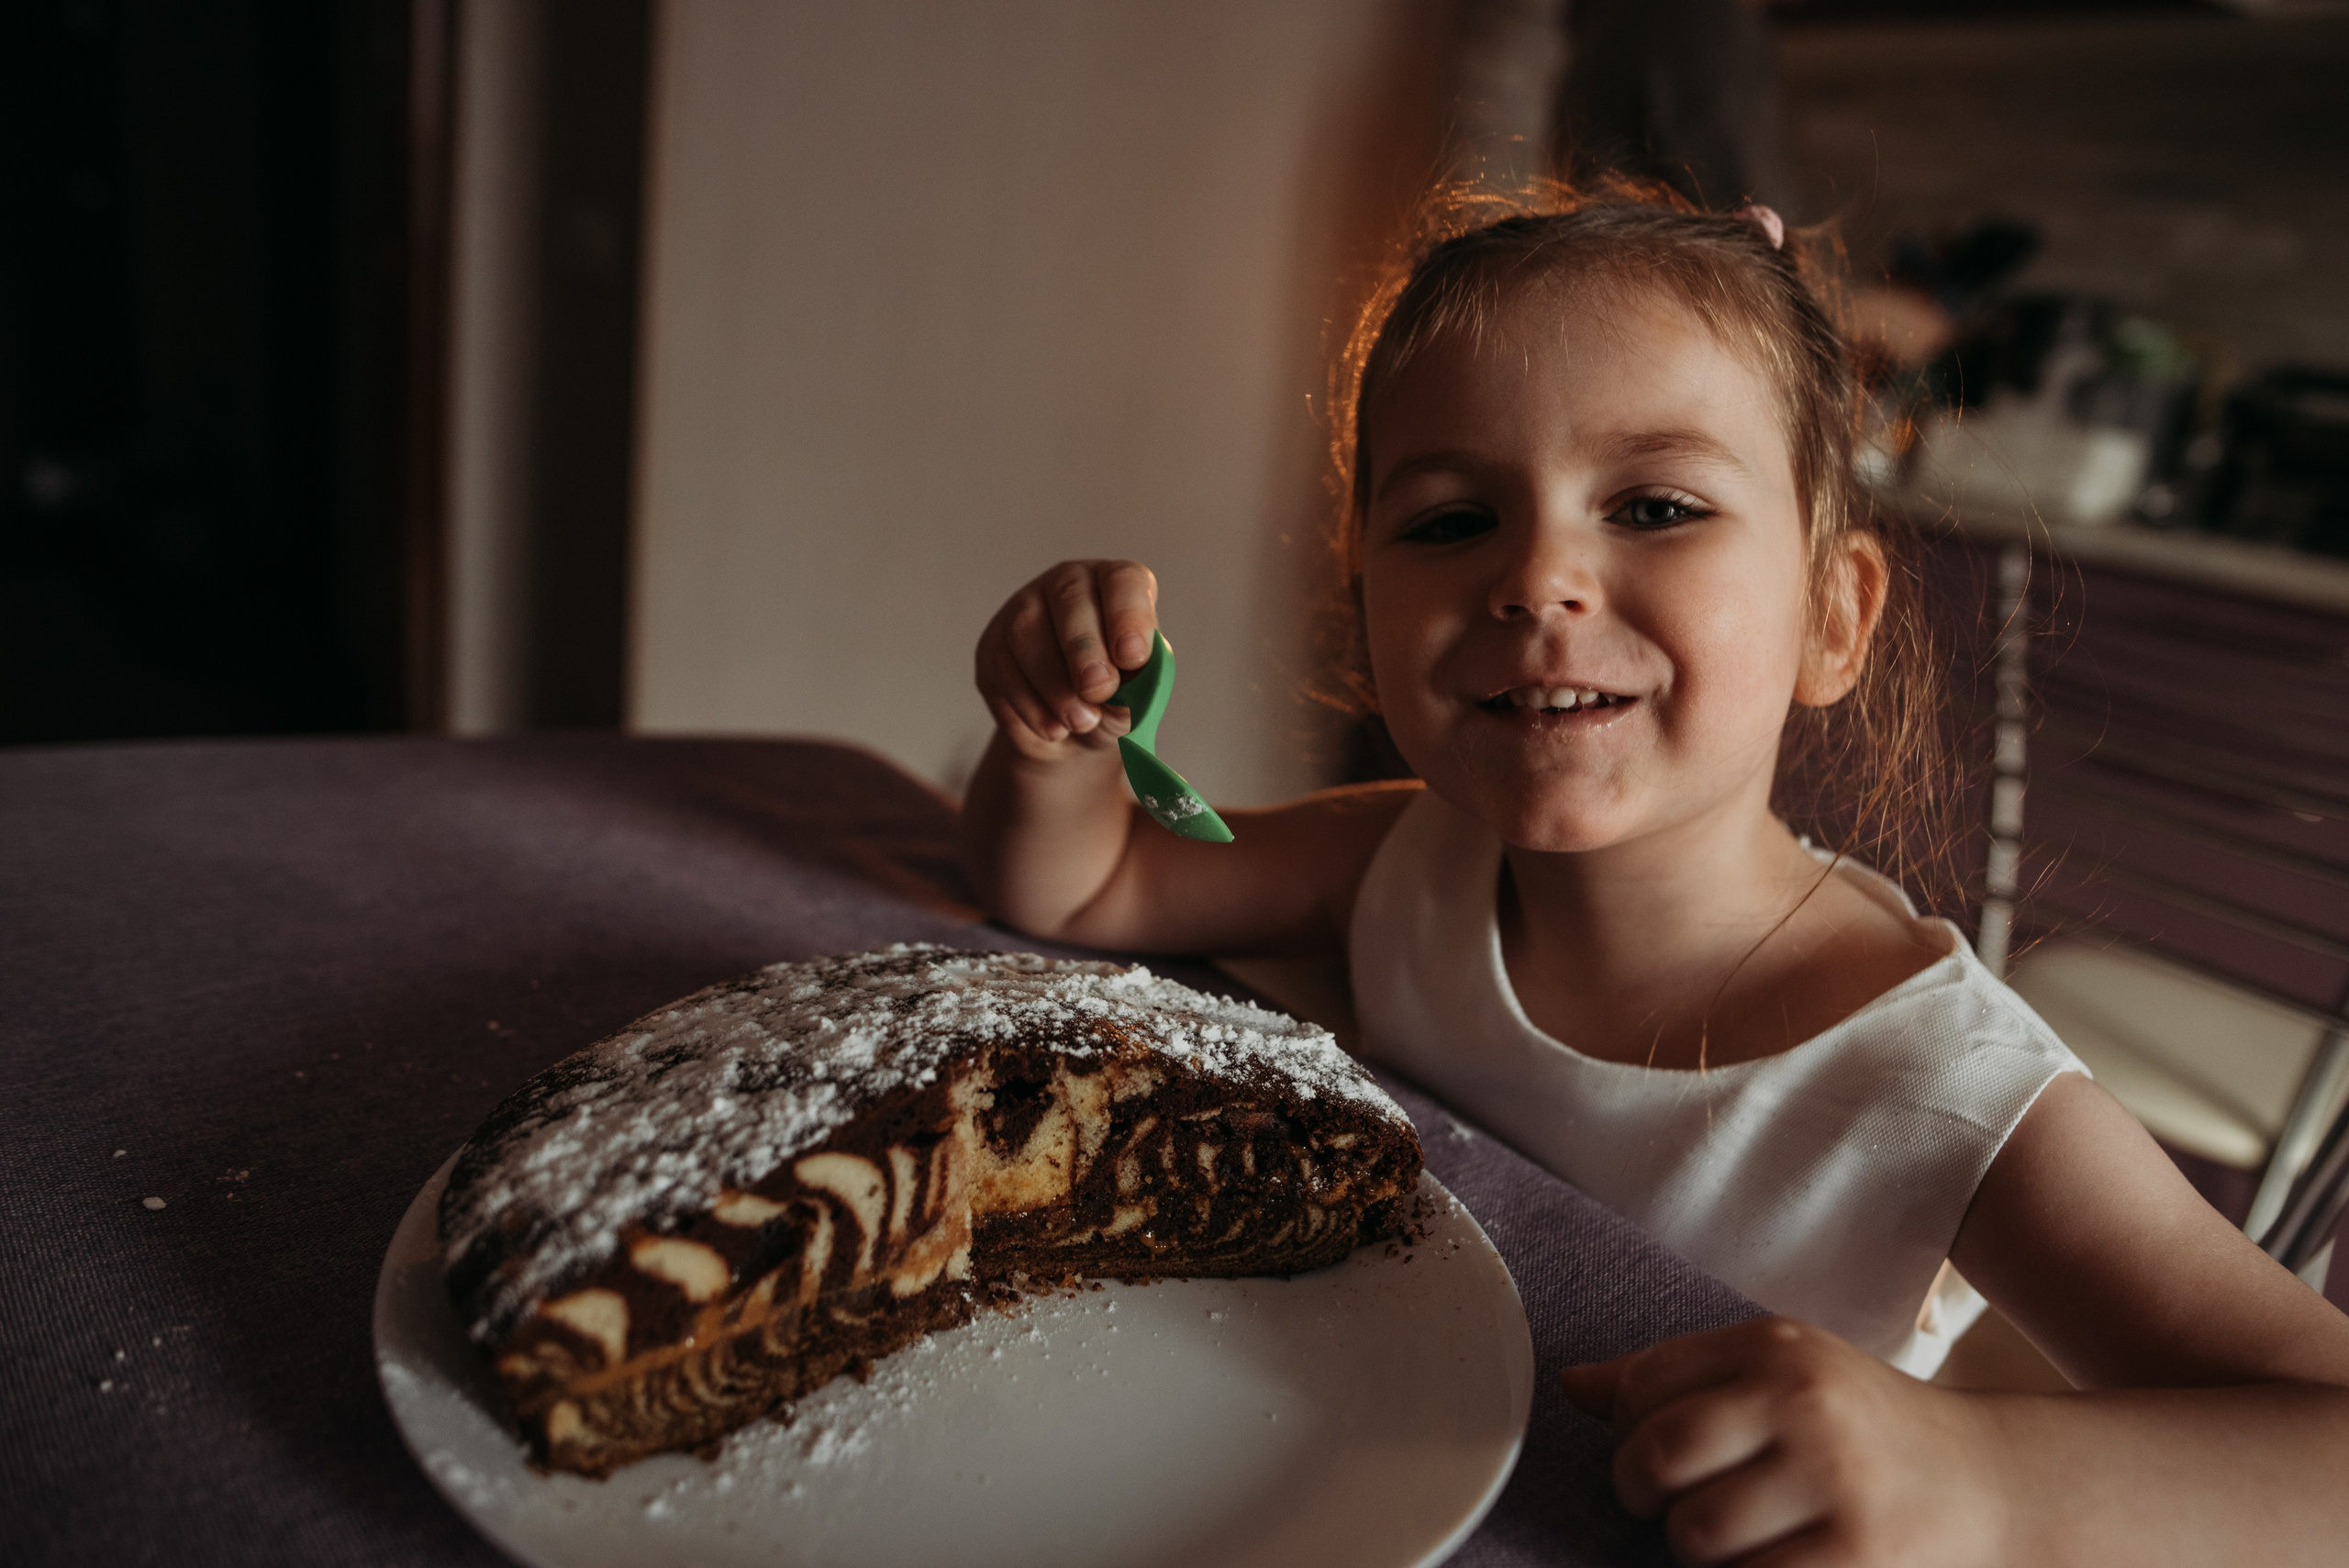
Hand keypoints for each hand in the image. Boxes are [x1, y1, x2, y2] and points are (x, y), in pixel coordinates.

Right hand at [975, 559, 1159, 756]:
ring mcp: (1024, 609)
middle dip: (1084, 647)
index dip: (1128, 615)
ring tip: (1081, 721)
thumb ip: (1139, 684)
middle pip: (1069, 596)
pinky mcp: (992, 646)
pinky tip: (1054, 728)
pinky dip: (1031, 705)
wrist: (1075, 735)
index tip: (1133, 656)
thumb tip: (1124, 682)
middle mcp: (1068, 585)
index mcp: (1116, 586)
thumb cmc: (1116, 702)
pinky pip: (1003, 667)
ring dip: (1055, 684)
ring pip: (1026, 630)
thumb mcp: (1138, 697)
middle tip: (1098, 690)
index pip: (1123, 580)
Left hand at [1560, 1318, 2004, 1566]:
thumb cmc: (1864, 1428)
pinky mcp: (1854, 1554)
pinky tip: (1771, 1560)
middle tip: (1666, 1503)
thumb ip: (1675, 1378)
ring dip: (1697, 1549)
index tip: (1652, 1449)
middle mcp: (1802, 1402)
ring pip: (1696, 1533)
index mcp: (1774, 1346)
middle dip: (1642, 1492)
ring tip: (1736, 1535)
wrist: (1995, 1483)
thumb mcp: (1780, 1375)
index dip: (1628, 1427)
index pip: (1644, 1382)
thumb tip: (1572, 1387)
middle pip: (1658, 1455)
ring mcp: (1832, 1479)